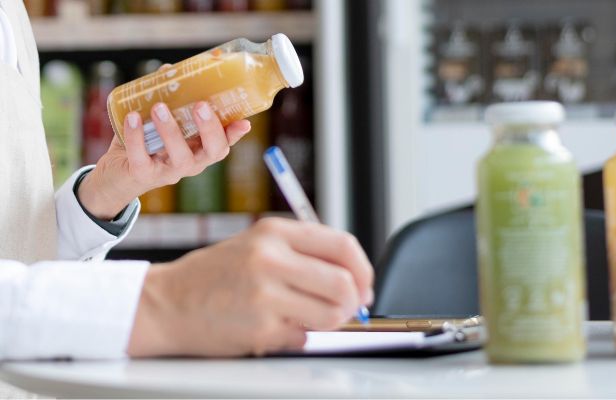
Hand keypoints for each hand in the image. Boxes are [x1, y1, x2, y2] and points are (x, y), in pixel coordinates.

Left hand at [78, 101, 250, 219]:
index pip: (225, 141)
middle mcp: (192, 163)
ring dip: (171, 131)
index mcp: (200, 149)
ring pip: (181, 157)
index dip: (236, 133)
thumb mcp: (162, 123)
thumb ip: (169, 100)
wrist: (117, 173)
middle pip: (213, 152)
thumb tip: (169, 70)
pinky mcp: (144, 174)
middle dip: (210, 129)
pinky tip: (132, 117)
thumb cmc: (146, 143)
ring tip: (159, 107)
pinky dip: (137, 137)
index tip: (244, 121)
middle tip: (201, 106)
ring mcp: (170, 172)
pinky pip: (142, 157)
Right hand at [127, 218, 374, 356]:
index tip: (364, 286)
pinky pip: (304, 337)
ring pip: (332, 314)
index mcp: (275, 232)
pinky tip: (275, 328)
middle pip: (344, 283)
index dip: (364, 270)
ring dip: (330, 322)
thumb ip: (305, 255)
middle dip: (353, 302)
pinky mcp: (259, 327)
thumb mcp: (259, 246)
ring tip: (308, 319)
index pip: (343, 246)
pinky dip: (298, 336)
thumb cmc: (217, 276)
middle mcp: (271, 258)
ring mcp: (265, 294)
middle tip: (345, 310)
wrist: (165, 303)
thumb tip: (357, 282)